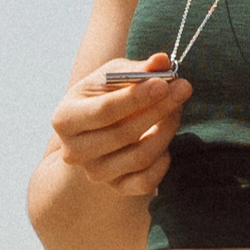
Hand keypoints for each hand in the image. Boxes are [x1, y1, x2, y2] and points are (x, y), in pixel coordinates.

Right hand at [50, 52, 190, 196]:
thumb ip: (138, 69)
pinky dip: (162, 161)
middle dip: (158, 110)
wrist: (97, 130)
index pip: (104, 111)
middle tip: (183, 89)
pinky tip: (165, 141)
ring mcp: (95, 173)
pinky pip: (146, 182)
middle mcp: (74, 151)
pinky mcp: (116, 188)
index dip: (136, 97)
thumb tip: (161, 61)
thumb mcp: (114, 76)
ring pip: (139, 157)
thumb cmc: (104, 96)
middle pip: (123, 135)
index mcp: (65, 119)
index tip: (164, 83)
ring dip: (166, 131)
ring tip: (177, 109)